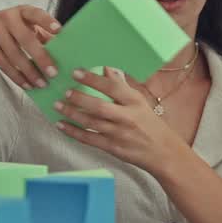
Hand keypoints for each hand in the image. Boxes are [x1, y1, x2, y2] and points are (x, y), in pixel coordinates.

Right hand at [0, 5, 60, 89]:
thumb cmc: (7, 30)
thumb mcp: (22, 26)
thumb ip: (40, 35)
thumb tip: (62, 50)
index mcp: (21, 11)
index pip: (36, 14)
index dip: (47, 21)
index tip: (59, 31)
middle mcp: (7, 17)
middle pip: (26, 39)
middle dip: (41, 57)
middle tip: (53, 73)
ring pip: (14, 55)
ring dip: (29, 72)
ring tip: (42, 84)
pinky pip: (3, 63)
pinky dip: (16, 76)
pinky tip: (26, 84)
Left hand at [53, 67, 181, 171]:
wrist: (163, 152)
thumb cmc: (150, 125)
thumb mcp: (140, 102)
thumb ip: (122, 87)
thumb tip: (107, 69)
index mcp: (135, 102)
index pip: (112, 87)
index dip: (93, 79)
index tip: (77, 72)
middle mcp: (127, 117)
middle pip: (99, 106)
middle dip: (79, 98)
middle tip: (65, 91)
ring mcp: (119, 134)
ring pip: (91, 123)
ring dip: (72, 114)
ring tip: (58, 106)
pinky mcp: (113, 148)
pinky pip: (89, 139)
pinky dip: (74, 132)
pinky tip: (62, 125)